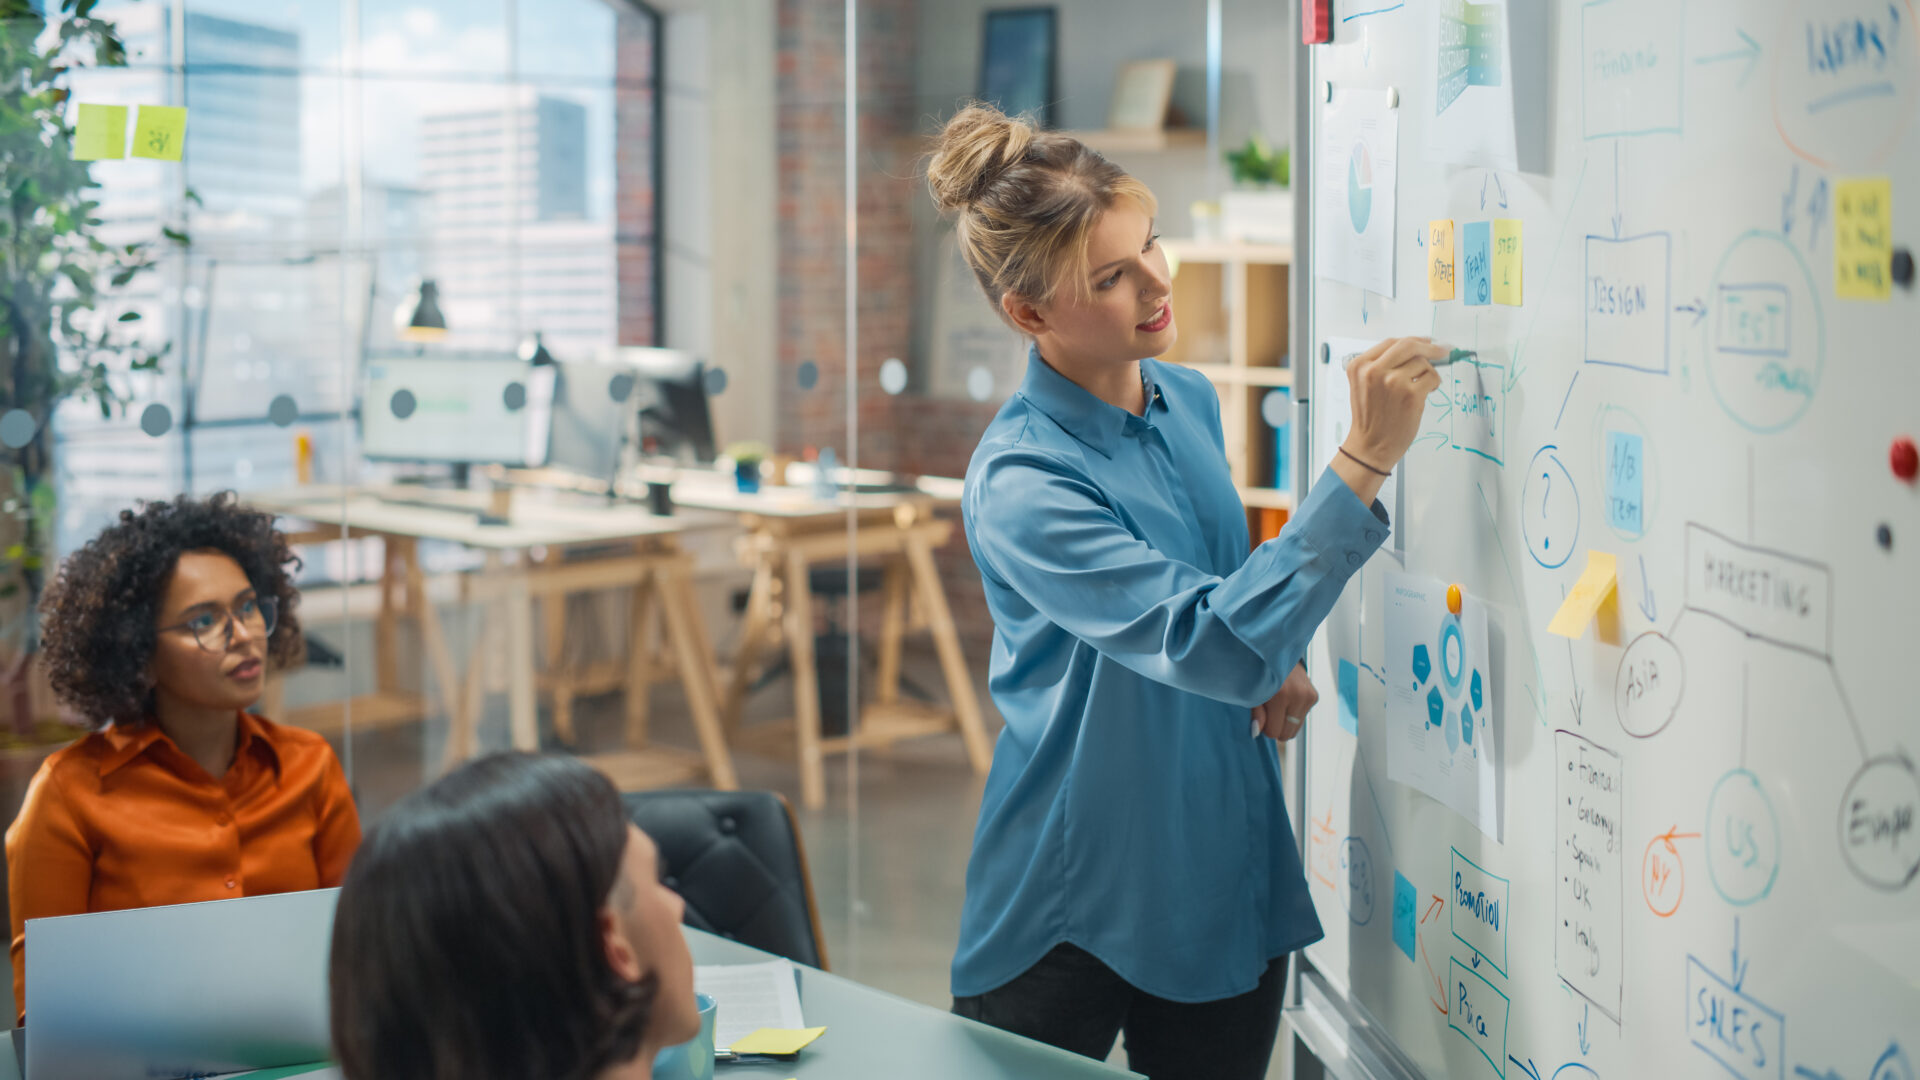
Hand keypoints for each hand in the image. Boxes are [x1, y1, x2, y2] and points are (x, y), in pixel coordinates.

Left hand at [1252, 663, 1318, 742]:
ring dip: (1285, 721)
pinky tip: (1287, 700)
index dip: (1265, 728)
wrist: (1279, 651)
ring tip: (1278, 705)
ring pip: (1296, 728)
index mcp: (1281, 695)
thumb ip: (1256, 713)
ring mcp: (1308, 696)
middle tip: (1268, 711)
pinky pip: (1302, 718)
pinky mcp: (1314, 696)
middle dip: (1276, 727)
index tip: (1261, 716)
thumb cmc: (1261, 672)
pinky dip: (1293, 714)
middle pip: (1287, 733)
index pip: (1274, 731)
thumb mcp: (1252, 691)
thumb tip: (1257, 732)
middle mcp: (1298, 696)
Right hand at [1342, 336, 1446, 470]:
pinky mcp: (1410, 394)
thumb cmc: (1371, 418)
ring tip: (1420, 387)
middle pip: (1408, 345)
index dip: (1413, 340)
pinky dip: (1434, 383)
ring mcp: (1393, 382)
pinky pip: (1432, 377)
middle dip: (1429, 346)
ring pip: (1422, 362)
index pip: (1391, 342)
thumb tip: (1417, 348)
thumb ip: (1382, 365)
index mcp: (1360, 366)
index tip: (1427, 341)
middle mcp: (1374, 371)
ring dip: (1428, 372)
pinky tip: (1425, 394)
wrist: (1370, 446)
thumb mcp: (1364, 384)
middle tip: (1442, 349)